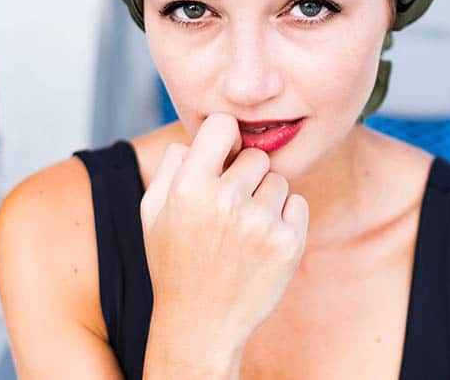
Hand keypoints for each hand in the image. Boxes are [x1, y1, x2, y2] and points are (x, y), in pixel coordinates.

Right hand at [140, 112, 309, 347]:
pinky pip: (297, 203)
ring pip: (278, 180)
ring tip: (243, 228)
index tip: (225, 153)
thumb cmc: (174, 263)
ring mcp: (260, 223)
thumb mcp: (152, 213)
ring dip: (265, 197)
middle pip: (255, 156)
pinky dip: (285, 217)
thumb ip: (170, 167)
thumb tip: (195, 138)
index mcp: (189, 188)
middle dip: (246, 175)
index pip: (223, 125)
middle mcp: (226, 201)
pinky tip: (262, 240)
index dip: (225, 137)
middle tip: (230, 206)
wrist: (201, 324)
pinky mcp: (288, 243)